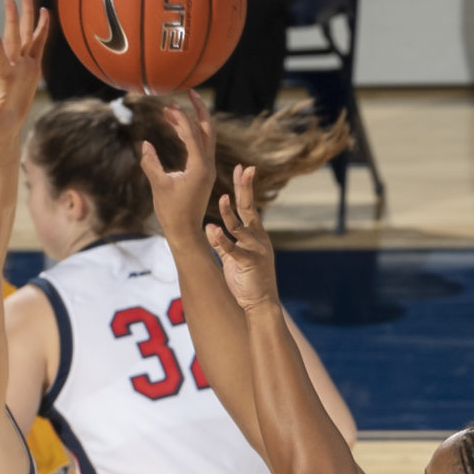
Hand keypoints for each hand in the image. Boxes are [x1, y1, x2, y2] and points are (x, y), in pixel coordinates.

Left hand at [0, 0, 47, 137]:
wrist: (3, 124)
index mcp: (4, 80)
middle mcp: (13, 67)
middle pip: (14, 40)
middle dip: (12, 20)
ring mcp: (22, 65)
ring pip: (26, 35)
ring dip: (27, 15)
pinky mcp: (32, 67)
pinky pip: (39, 44)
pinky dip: (42, 29)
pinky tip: (45, 12)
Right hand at [138, 93, 219, 243]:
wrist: (185, 232)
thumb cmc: (172, 212)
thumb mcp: (158, 186)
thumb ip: (151, 163)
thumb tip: (144, 143)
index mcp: (200, 167)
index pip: (192, 133)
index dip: (180, 117)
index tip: (168, 105)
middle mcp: (207, 165)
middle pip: (208, 129)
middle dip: (199, 109)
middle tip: (190, 92)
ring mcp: (207, 169)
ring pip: (205, 137)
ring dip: (193, 121)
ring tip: (173, 111)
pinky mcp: (203, 173)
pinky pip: (200, 147)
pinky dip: (191, 135)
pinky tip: (177, 129)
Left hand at [205, 166, 279, 311]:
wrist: (261, 304)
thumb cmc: (248, 282)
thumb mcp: (235, 259)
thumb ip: (224, 244)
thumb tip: (211, 229)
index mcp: (256, 236)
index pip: (248, 207)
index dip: (244, 188)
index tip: (242, 169)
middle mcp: (258, 239)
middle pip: (250, 209)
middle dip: (245, 188)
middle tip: (243, 168)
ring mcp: (255, 250)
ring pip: (240, 228)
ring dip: (229, 214)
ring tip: (220, 199)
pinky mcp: (249, 263)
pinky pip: (233, 249)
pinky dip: (221, 240)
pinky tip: (211, 230)